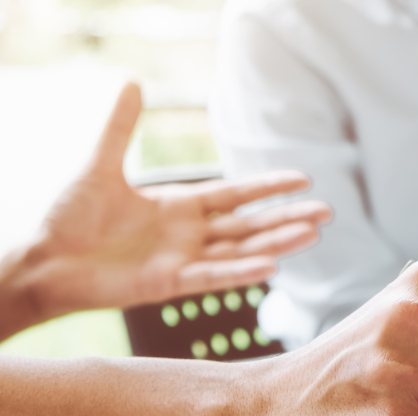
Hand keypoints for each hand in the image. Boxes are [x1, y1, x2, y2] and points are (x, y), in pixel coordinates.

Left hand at [17, 83, 331, 320]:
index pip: (235, 196)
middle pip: (249, 226)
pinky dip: (241, 273)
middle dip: (287, 218)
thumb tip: (133, 83)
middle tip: (327, 212)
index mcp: (179, 207)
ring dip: (277, 244)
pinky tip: (271, 267)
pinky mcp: (168, 284)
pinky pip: (212, 277)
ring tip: (313, 234)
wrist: (44, 260)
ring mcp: (183, 261)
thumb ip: (121, 128)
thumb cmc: (67, 218)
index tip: (303, 179)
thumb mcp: (99, 166)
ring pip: (241, 251)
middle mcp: (189, 235)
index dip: (267, 187)